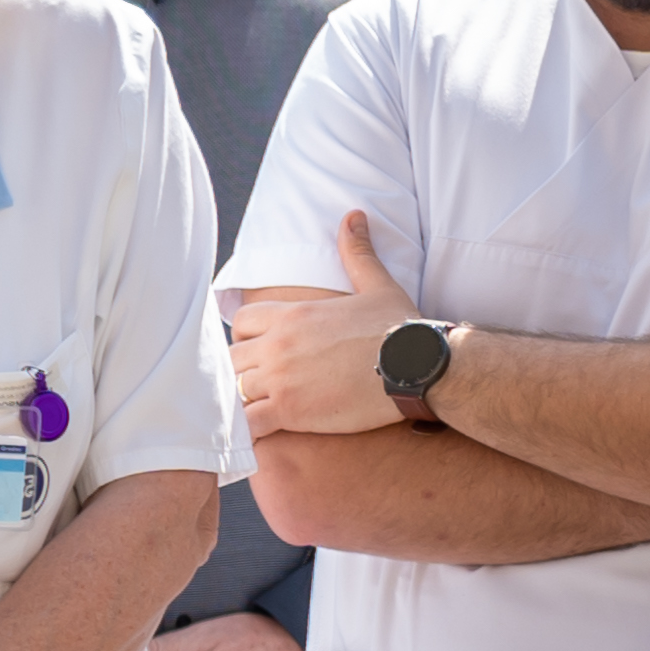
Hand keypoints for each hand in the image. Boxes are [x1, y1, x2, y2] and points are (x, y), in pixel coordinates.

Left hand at [226, 214, 432, 444]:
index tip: (264, 352)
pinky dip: (247, 431)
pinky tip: (258, 435)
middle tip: (263, 386)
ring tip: (261, 412)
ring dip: (245, 402)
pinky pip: (247, 423)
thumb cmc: (400, 330)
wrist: (418, 367)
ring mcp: (280, 377)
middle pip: (232, 359)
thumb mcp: (378, 285)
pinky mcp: (289, 411)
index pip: (242, 322)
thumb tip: (354, 216)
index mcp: (292, 314)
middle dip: (244, 371)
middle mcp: (278, 343)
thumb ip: (357, 252)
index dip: (250, 338)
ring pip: (235, 391)